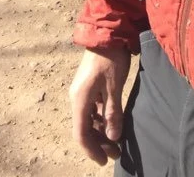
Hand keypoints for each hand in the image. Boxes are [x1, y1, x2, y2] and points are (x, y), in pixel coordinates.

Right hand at [70, 45, 130, 165]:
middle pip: (84, 128)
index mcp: (80, 99)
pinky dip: (100, 118)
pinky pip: (92, 108)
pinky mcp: (88, 85)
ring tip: (116, 139)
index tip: (104, 161)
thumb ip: (113, 112)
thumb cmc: (111, 58)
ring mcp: (82, 90)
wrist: (107, 32)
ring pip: (88, 119)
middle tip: (116, 152)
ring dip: (100, 131)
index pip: (81, 134)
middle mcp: (76, 97)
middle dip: (99, 143)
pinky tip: (112, 121)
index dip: (92, 150)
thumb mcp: (114, 86)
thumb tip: (113, 137)